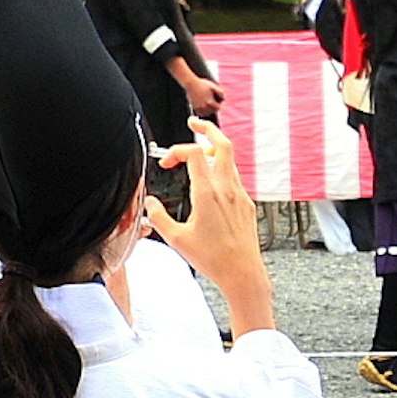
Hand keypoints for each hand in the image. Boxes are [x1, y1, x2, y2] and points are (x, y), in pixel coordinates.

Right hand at [146, 121, 273, 336]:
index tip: (167, 162)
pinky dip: (221, 169)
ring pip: (230, 160)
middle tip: (194, 123)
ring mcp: (240, 195)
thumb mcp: (177, 239)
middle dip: (207, 128)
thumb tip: (149, 204)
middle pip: (222, 144)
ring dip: (214, 150)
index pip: (194, 153)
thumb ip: (158, 217)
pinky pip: (234, 177)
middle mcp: (227, 190)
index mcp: (208, 194)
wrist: (243, 274)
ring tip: (200, 151)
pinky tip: (212, 180)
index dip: (177, 150)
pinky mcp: (247, 205)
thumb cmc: (213, 260)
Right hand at [180, 64, 223, 119]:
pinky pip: (200, 113)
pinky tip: (204, 108)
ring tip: (209, 106)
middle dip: (214, 108)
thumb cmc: (202, 84)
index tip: (218, 102)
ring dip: (209, 111)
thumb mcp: (213, 86)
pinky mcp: (194, 107)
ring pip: (206, 114)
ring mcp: (198, 107)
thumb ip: (220, 92)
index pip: (218, 108)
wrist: (191, 83)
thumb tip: (223, 99)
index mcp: (210, 102)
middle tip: (214, 104)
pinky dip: (203, 112)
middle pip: (213, 112)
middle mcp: (204, 106)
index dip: (219, 105)